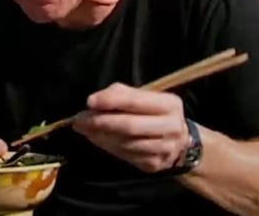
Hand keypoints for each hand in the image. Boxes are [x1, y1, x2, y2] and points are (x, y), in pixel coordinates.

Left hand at [72, 82, 189, 172]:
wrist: (179, 141)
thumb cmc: (153, 113)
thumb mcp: (144, 97)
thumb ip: (120, 95)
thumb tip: (94, 102)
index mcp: (169, 104)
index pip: (136, 101)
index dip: (111, 101)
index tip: (90, 102)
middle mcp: (171, 127)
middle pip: (129, 126)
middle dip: (100, 122)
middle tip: (79, 120)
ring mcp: (165, 149)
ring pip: (125, 143)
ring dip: (99, 136)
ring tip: (84, 129)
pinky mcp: (154, 164)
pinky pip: (125, 155)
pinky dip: (107, 146)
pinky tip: (97, 139)